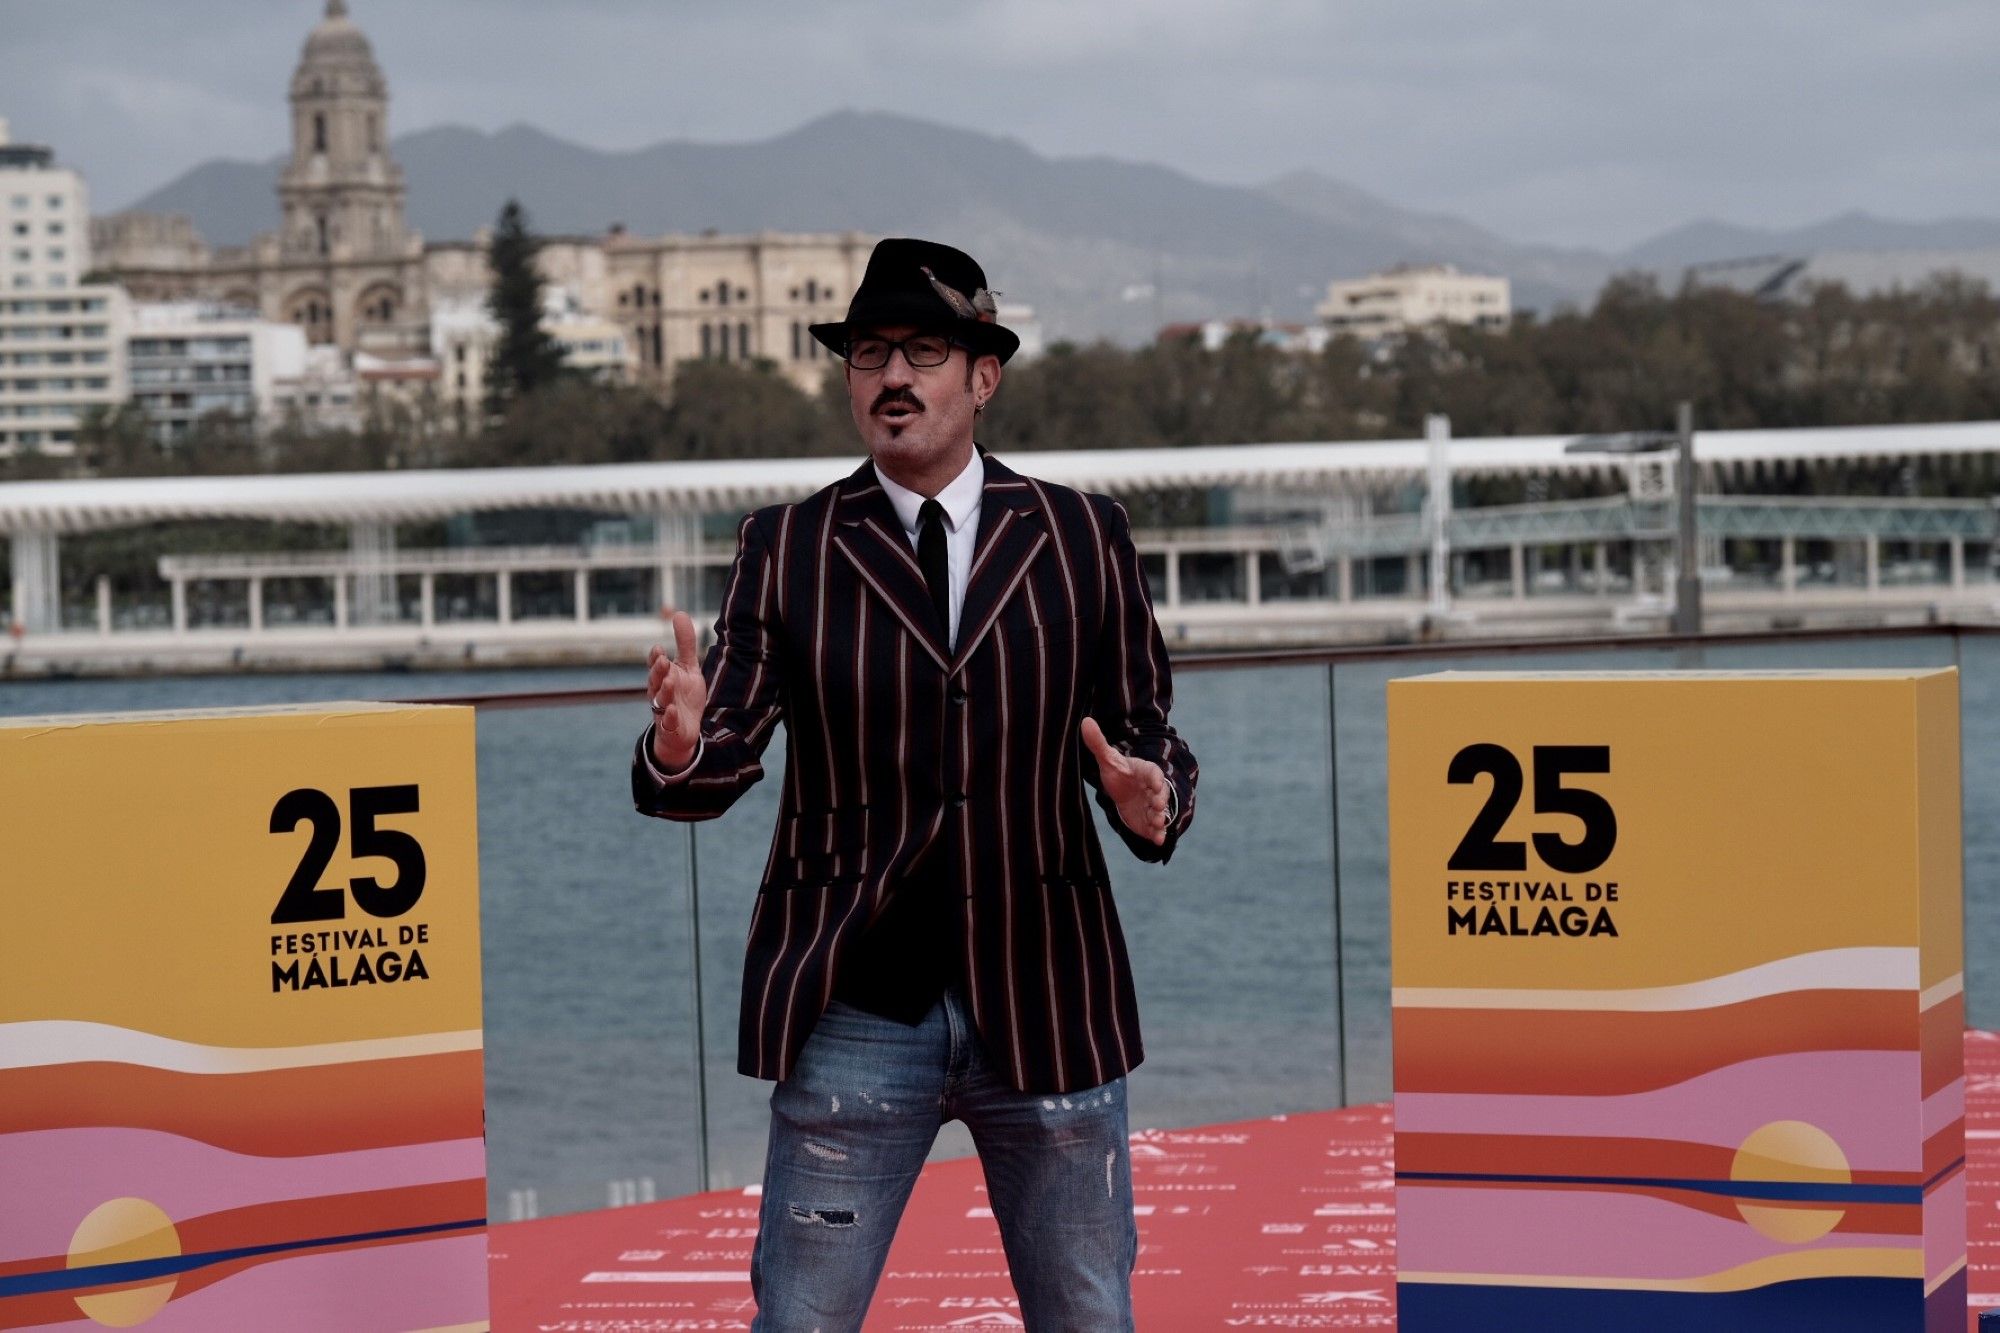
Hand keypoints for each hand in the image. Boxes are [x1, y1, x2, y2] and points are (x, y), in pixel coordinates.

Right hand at [647, 609, 705, 771]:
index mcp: (662, 677)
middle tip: (663, 661)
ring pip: (660, 700)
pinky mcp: (670, 727)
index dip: (655, 658)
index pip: (655, 665)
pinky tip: (674, 711)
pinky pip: (668, 723)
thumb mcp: (688, 668)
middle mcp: (659, 692)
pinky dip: (670, 717)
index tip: (659, 649)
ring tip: (670, 681)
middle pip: (655, 680)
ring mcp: (663, 710)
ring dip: (663, 691)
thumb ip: (685, 643)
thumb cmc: (683, 695)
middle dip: (658, 671)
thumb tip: (679, 613)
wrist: (684, 730)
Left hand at [1080, 717, 1170, 845]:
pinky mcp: (1150, 820)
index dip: (1155, 778)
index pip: (1153, 773)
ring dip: (1160, 818)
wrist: (1123, 790)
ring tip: (1157, 824)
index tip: (1154, 785)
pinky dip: (1159, 834)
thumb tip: (1085, 721)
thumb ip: (1098, 743)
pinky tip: (1158, 841)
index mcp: (1145, 771)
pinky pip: (1157, 828)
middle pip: (1161, 794)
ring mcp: (1153, 805)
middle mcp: (1153, 789)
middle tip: (1158, 807)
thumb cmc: (1118, 772)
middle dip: (1161, 800)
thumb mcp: (1107, 759)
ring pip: (1161, 812)